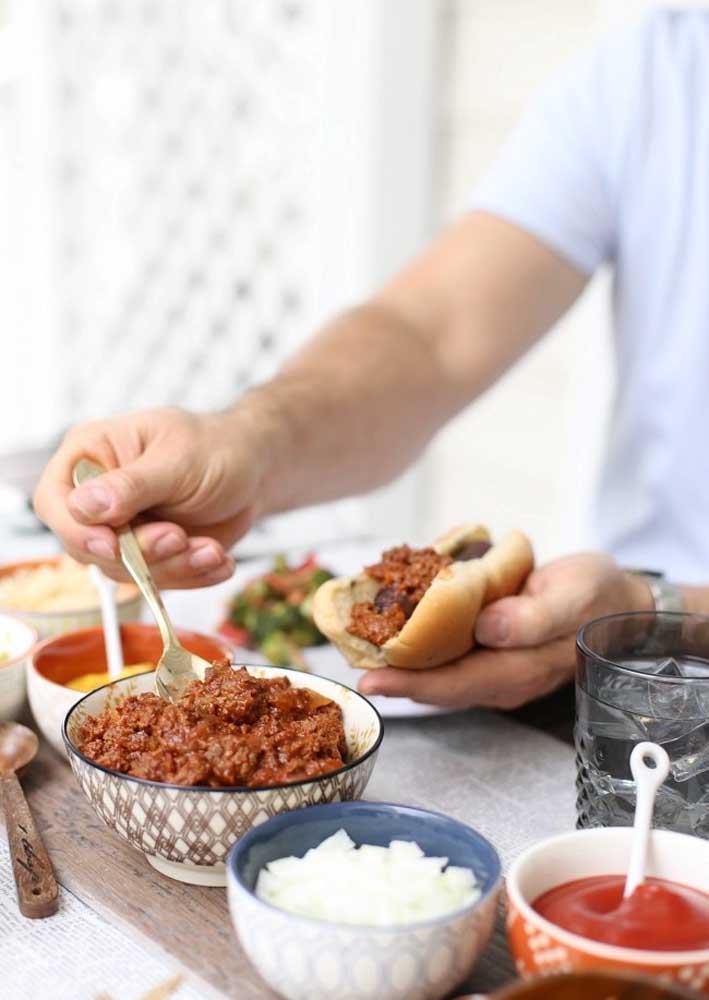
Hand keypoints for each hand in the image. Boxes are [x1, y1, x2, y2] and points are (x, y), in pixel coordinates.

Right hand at [33, 406, 268, 587]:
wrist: (252, 469)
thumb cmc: (214, 446)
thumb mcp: (177, 458)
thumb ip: (131, 485)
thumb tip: (84, 505)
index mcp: (91, 454)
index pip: (55, 501)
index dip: (77, 530)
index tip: (112, 544)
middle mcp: (98, 496)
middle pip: (90, 545)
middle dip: (140, 552)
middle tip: (179, 536)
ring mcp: (122, 529)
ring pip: (126, 571)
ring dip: (174, 566)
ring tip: (211, 550)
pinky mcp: (148, 555)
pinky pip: (158, 581)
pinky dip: (192, 575)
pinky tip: (218, 559)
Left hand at [358, 553, 653, 709]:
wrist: (616, 597)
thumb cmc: (597, 595)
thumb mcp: (574, 597)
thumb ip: (534, 618)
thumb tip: (488, 628)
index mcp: (521, 671)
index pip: (456, 684)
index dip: (412, 683)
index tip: (372, 677)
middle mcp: (502, 676)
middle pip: (439, 682)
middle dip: (394, 674)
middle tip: (349, 659)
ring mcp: (496, 663)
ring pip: (441, 668)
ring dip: (402, 659)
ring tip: (360, 642)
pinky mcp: (493, 646)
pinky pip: (451, 649)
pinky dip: (422, 638)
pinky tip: (398, 621)